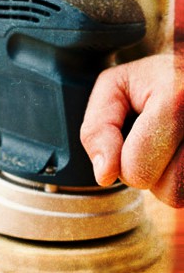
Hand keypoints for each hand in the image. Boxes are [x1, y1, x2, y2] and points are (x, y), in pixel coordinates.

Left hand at [80, 54, 183, 207]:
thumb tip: (105, 174)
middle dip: (148, 172)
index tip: (131, 137)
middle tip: (154, 139)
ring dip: (168, 178)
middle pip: (168, 191)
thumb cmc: (149, 81)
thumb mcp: (112, 89)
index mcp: (179, 94)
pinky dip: (183, 179)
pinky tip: (181, 152)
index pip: (138, 168)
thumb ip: (97, 130)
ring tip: (170, 144)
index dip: (122, 163)